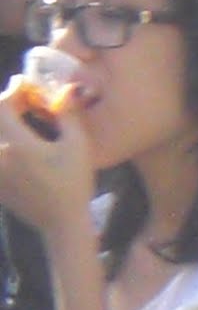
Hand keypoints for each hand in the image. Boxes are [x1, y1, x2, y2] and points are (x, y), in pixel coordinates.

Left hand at [0, 80, 93, 236]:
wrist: (62, 224)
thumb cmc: (74, 184)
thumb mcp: (78, 146)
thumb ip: (68, 114)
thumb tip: (67, 88)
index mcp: (17, 144)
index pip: (2, 104)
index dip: (12, 90)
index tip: (26, 85)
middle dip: (7, 105)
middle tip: (25, 101)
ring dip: (5, 124)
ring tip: (21, 121)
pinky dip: (4, 143)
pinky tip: (18, 145)